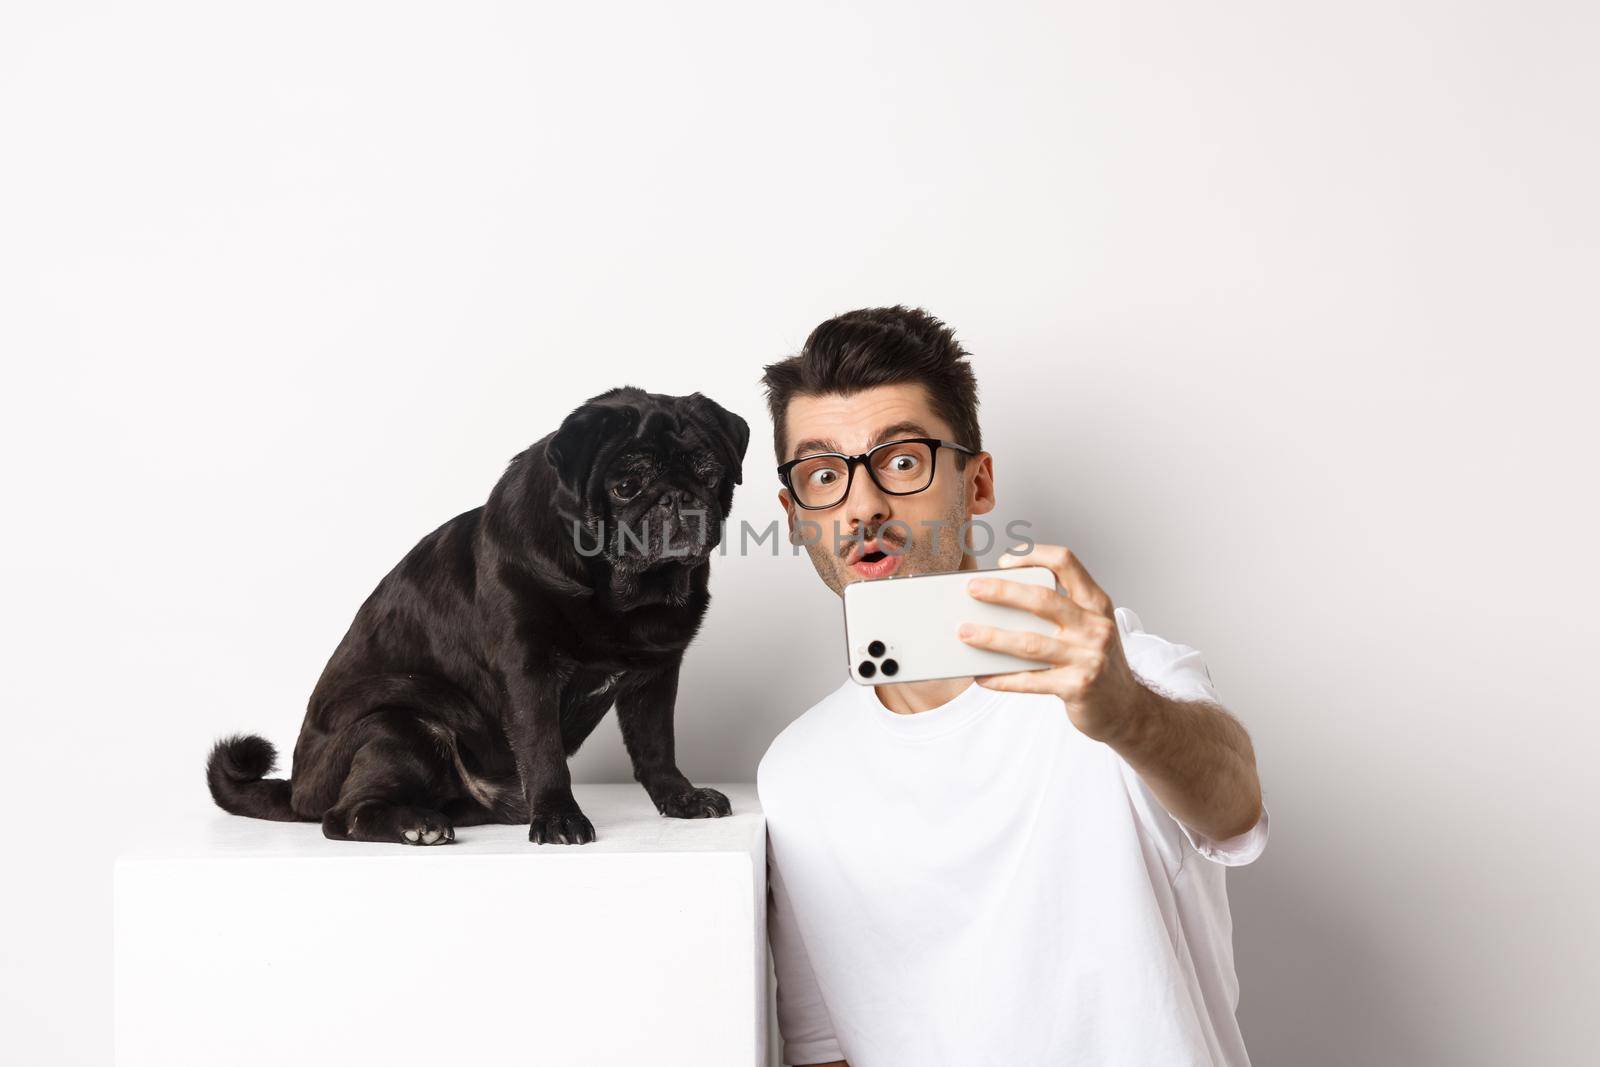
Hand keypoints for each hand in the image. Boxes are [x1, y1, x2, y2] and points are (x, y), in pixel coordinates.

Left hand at [958, 543, 1147, 742]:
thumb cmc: (1096, 661)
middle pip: (1042, 599)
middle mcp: (1095, 626)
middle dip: (1002, 591)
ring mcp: (1088, 657)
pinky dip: (1002, 678)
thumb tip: (999, 601)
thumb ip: (1058, 611)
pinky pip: (1030, 681)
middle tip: (972, 588)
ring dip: (992, 637)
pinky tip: (982, 676)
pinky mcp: (1078, 687)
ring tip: (965, 633)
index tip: (1005, 560)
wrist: (1127, 708)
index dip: (1034, 554)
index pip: (1066, 562)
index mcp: (1096, 603)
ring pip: (1030, 642)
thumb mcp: (1089, 627)